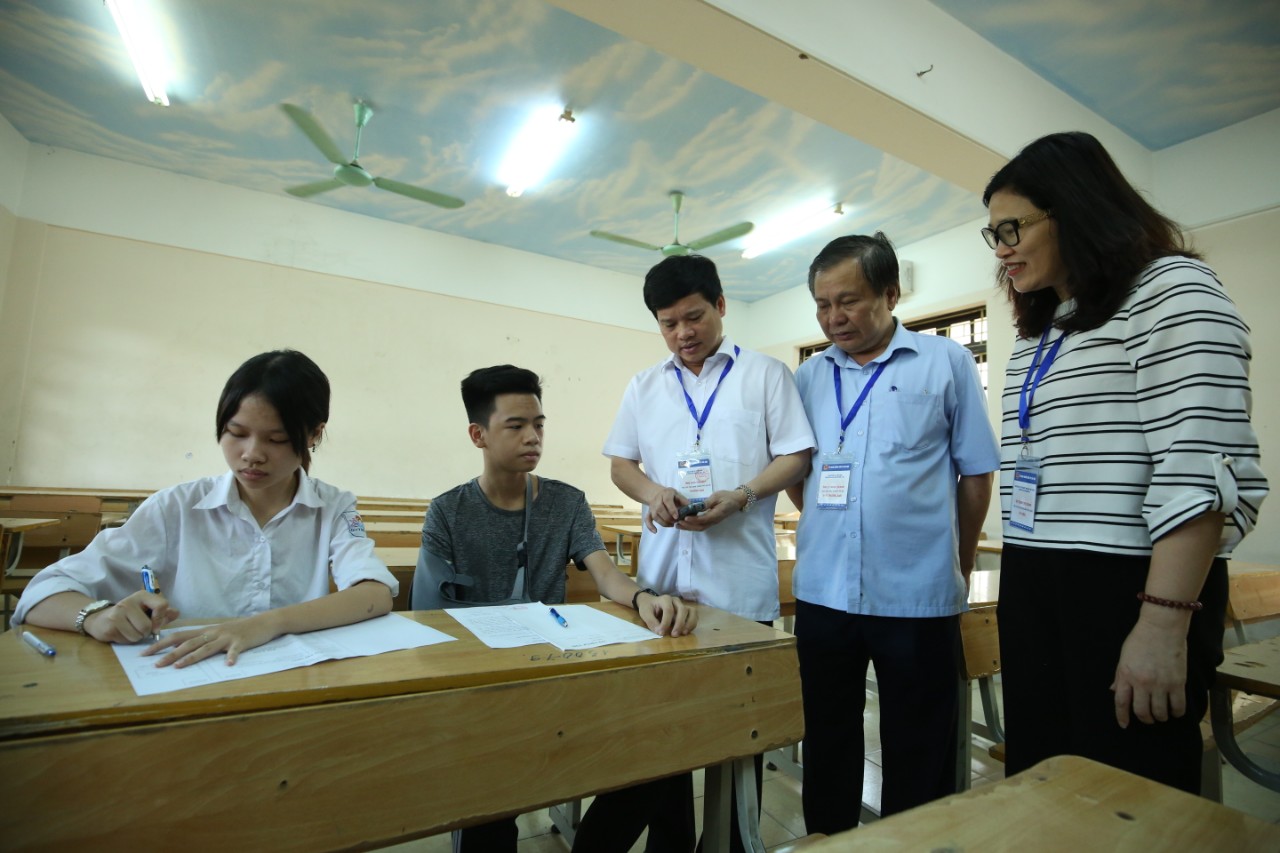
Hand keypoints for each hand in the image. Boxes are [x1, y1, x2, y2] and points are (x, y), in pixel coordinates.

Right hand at [84, 591, 178, 643]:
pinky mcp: (109, 626)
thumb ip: (163, 613)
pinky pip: (127, 640)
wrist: (101, 620)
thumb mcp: (147, 611)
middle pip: (148, 626)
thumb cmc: (130, 616)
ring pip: (138, 635)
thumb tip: (176, 613)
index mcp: (142, 595)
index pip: (162, 605)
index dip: (161, 619)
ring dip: (137, 637)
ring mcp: (117, 614)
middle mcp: (129, 602)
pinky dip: (127, 640)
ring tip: (130, 630)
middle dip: (146, 632)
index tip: (156, 625)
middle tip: (139, 628)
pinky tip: (121, 633)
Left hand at [145, 614, 279, 667]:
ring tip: (179, 666)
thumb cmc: (240, 630)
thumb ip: (202, 640)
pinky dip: (231, 656)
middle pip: (188, 642)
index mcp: (205, 631)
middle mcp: (213, 632)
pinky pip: (235, 650)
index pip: (178, 636)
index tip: (145, 653)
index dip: (161, 644)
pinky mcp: (241, 642)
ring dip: (192, 657)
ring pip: (206, 647)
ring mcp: (227, 637)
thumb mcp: (218, 633)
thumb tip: (181, 649)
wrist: (264, 622)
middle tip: (155, 664)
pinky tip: (228, 665)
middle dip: (170, 653)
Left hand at [636, 592, 697, 636]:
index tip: (661, 633)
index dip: (666, 623)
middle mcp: (675, 600)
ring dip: (689, 623)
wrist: (650, 603)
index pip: (669, 610)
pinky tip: (686, 631)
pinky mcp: (686, 611)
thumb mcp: (645, 614)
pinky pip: (694, 615)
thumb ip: (651, 622)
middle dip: (679, 624)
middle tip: (674, 635)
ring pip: (692, 611)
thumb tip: (660, 632)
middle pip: (682, 610)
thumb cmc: (648, 608)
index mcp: (665, 599)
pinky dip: (692, 624)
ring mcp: (682, 605)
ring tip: (684, 633)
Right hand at [646, 486, 684, 531]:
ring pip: (655, 515)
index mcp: (666, 493)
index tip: (677, 517)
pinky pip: (647, 519)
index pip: (667, 501)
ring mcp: (652, 506)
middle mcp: (657, 499)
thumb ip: (685, 502)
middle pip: (660, 509)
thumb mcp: (678, 495)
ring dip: (663, 522)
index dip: (672, 509)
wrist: (657, 493)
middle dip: (668, 517)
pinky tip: (655, 531)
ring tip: (671, 525)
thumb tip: (692, 510)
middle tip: (675, 521)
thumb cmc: (671, 496)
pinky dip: (650, 526)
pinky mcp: (649, 512)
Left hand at [676, 489, 742, 531]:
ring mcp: (714, 522)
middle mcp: (714, 520)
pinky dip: (693, 526)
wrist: (737, 500)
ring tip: (679, 525)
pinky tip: (686, 523)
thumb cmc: (727, 496)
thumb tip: (697, 507)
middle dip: (688, 526)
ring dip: (689, 528)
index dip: (693, 520)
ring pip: (700, 528)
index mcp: (716, 514)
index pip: (703, 519)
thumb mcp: (717, 496)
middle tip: (677, 523)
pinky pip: (702, 525)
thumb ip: (707, 503)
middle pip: (700, 527)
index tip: (684, 518)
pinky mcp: (712, 520)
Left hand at [1110, 616, 1188, 727]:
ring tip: (1161, 714)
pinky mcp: (1178, 682)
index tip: (1124, 724)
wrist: (1162, 627)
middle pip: (1141, 712)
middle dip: (1144, 719)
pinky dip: (1176, 713)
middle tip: (1147, 718)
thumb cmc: (1141, 639)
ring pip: (1160, 713)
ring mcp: (1160, 684)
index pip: (1121, 703)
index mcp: (1126, 675)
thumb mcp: (1124, 657)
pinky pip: (1178, 706)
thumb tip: (1114, 691)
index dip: (1122, 717)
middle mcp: (1142, 683)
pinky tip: (1175, 711)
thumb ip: (1120, 676)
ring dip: (1160, 717)